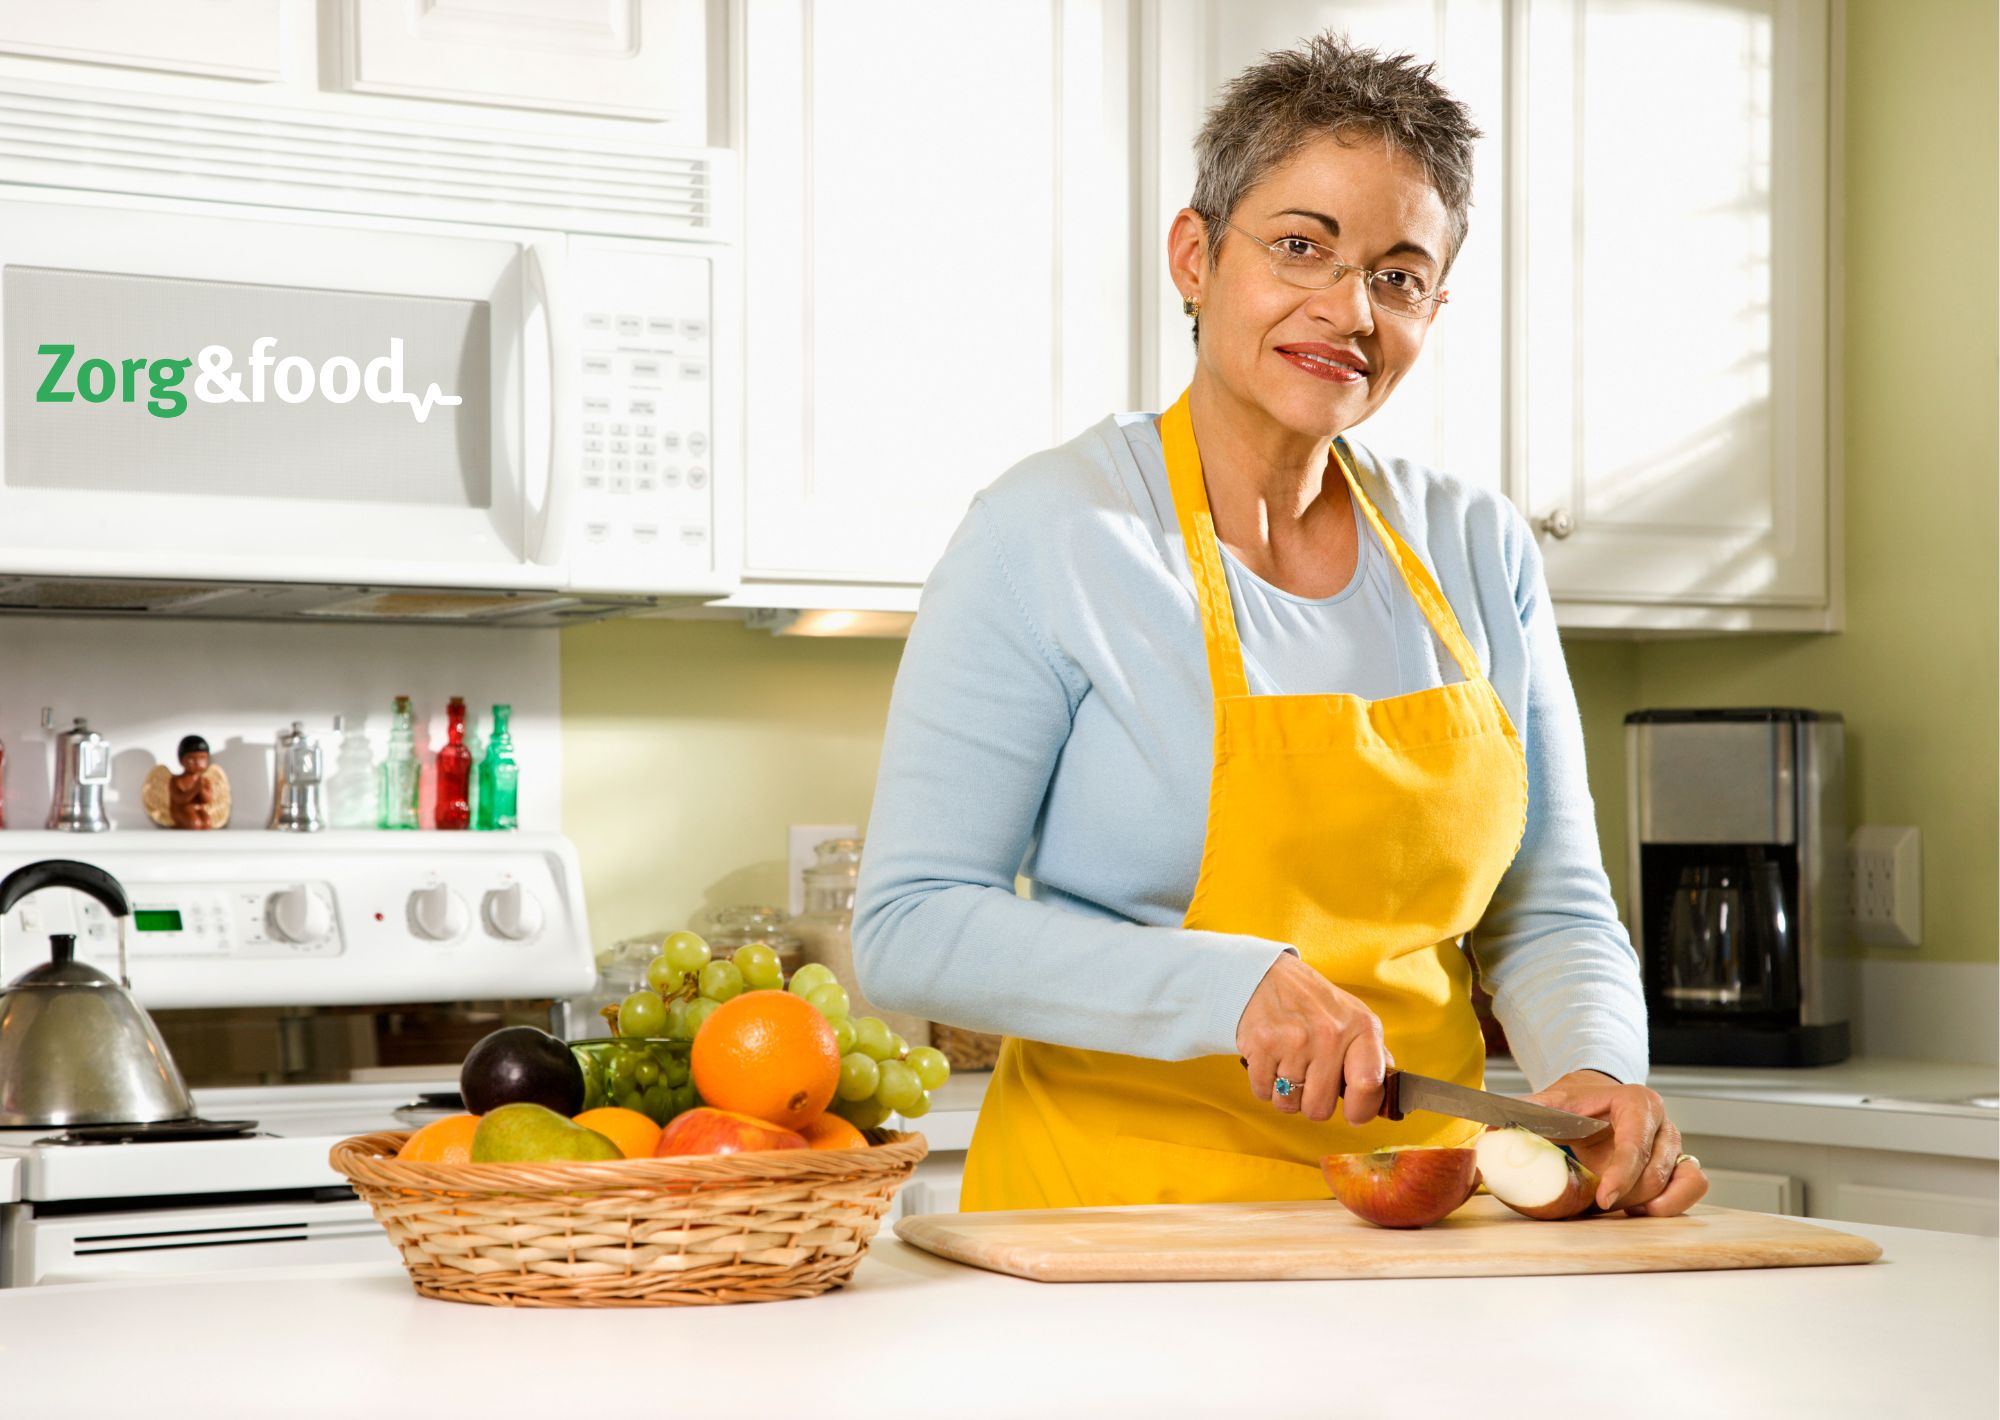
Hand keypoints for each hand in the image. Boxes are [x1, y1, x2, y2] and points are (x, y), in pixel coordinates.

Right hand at [1236, 953, 1390, 1124]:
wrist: (1267, 976)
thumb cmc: (1315, 1003)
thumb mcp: (1355, 1019)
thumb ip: (1375, 1057)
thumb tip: (1391, 1096)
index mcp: (1360, 1028)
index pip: (1369, 1085)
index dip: (1361, 1110)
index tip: (1353, 1114)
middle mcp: (1329, 1034)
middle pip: (1320, 1108)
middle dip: (1312, 1101)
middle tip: (1309, 1078)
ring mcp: (1293, 1041)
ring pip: (1288, 1104)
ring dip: (1286, 1094)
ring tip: (1289, 1066)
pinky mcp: (1262, 1045)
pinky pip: (1262, 1092)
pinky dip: (1264, 1084)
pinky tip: (1271, 1062)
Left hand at [1523, 1070, 1709, 1215]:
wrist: (1594, 1099)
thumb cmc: (1574, 1104)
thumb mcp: (1549, 1103)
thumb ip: (1522, 1112)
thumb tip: (1488, 1127)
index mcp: (1636, 1102)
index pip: (1636, 1143)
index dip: (1621, 1174)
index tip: (1603, 1199)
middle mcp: (1661, 1122)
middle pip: (1655, 1170)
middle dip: (1627, 1194)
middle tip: (1598, 1205)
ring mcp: (1673, 1144)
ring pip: (1676, 1181)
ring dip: (1649, 1203)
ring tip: (1618, 1209)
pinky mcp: (1679, 1163)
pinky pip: (1693, 1186)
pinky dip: (1674, 1203)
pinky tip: (1642, 1212)